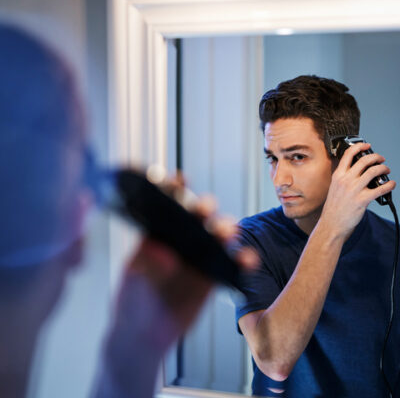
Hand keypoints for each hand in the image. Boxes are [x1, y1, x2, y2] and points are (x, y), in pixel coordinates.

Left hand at [95, 181, 258, 397]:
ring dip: (224, 230)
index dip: (173, 191)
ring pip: (215, 238)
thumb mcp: (132, 283)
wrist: (143, 338)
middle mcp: (179, 243)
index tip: (179, 179)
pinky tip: (248, 259)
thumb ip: (146, 267)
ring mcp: (196, 259)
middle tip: (206, 207)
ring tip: (229, 230)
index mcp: (156, 236)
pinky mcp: (211, 278)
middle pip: (195, 219)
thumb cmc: (131, 305)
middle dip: (202, 208)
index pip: (167, 208)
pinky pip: (230, 266)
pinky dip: (241, 261)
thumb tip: (164, 253)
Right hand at [321, 142, 395, 238]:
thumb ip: (344, 178)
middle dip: (376, 157)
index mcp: (338, 176)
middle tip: (381, 159)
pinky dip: (389, 185)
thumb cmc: (334, 208)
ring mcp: (354, 190)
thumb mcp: (334, 188)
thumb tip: (359, 171)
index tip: (366, 145)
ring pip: (374, 171)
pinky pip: (380, 188)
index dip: (359, 147)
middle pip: (364, 160)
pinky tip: (391, 185)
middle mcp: (345, 180)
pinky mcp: (362, 200)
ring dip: (384, 168)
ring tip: (386, 171)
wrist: (332, 224)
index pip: (348, 155)